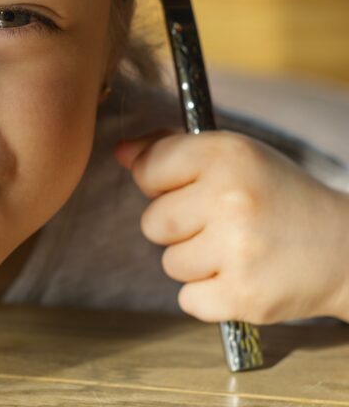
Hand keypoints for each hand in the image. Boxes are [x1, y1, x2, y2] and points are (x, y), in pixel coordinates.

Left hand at [115, 129, 348, 323]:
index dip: (159, 183)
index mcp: (224, 155)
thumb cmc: (275, 193)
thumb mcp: (232, 155)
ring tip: (233, 248)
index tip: (186, 187)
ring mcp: (237, 250)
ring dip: (194, 261)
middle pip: (151, 222)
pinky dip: (207, 294)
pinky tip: (238, 275)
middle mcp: (229, 198)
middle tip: (215, 222)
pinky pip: (188, 299)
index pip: (146, 170)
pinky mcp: (244, 296)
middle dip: (175, 226)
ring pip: (169, 263)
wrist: (344, 247)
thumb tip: (120, 153)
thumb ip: (171, 149)